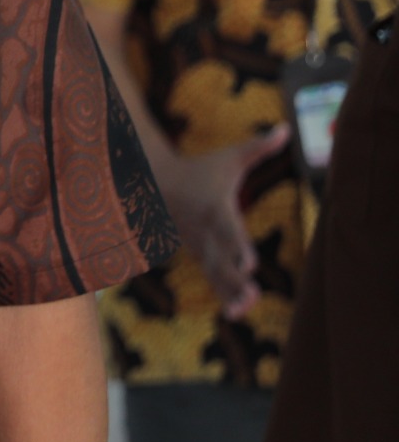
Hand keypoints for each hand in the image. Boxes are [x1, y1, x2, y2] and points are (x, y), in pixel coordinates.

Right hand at [157, 126, 287, 320]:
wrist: (153, 182)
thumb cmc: (198, 168)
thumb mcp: (228, 158)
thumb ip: (258, 148)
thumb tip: (287, 129)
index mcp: (215, 208)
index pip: (228, 229)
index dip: (238, 247)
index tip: (250, 265)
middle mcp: (205, 230)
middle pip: (221, 257)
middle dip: (234, 278)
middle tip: (253, 294)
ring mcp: (198, 244)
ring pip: (214, 272)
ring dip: (230, 292)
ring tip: (246, 310)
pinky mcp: (198, 253)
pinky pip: (211, 277)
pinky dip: (223, 294)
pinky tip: (237, 312)